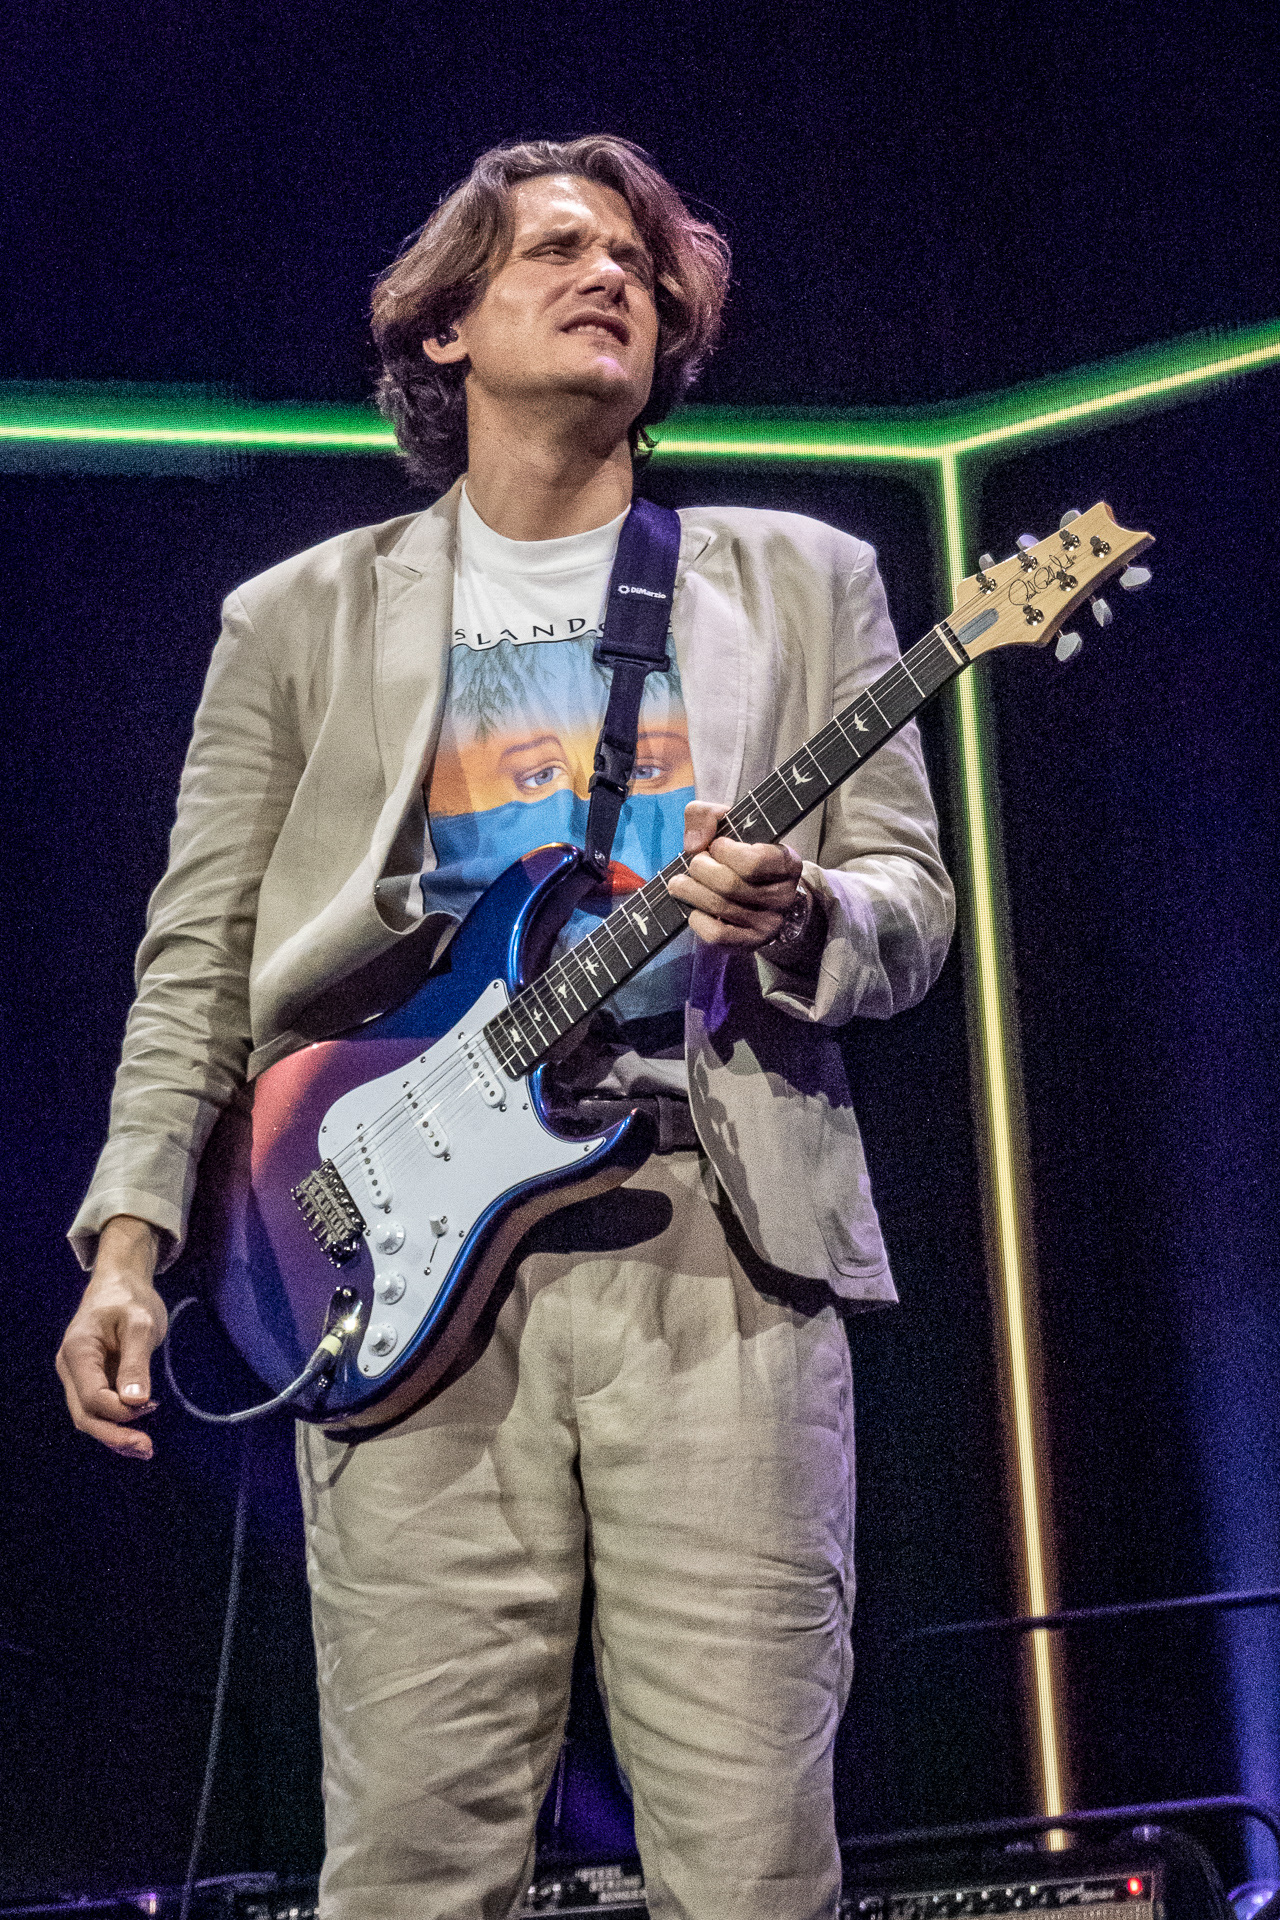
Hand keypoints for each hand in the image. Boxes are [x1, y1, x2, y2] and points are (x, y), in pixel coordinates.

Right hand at [56, 1216, 166, 1460]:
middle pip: (85, 1415)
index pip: (92, 1397)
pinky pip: (98, 1409)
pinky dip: (115, 1424)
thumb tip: (136, 1402)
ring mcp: (77, 1376)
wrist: (121, 1283)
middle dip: (114, 1435)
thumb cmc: (131, 1299)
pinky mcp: (90, 1379)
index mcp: (77, 1352)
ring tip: (145, 1449)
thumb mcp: (140, 1324)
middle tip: (147, 1448)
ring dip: (114, 1436)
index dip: (120, 1410)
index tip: (151, 1404)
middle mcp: (70, 1368)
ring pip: (88, 1417)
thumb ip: (136, 1363)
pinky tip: (136, 1436)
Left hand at [668, 800, 805, 950]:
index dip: (723, 851)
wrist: (764, 895)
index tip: (716, 846)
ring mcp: (768, 923)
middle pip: (728, 884)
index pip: (752, 861)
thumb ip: (706, 815)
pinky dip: (697, 919)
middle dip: (700, 869)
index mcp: (787, 862)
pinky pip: (717, 934)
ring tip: (681, 883)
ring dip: (690, 891)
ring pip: (719, 907)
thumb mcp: (730, 825)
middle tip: (696, 864)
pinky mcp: (751, 943)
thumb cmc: (742, 855)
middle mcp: (783, 896)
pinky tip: (695, 909)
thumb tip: (694, 843)